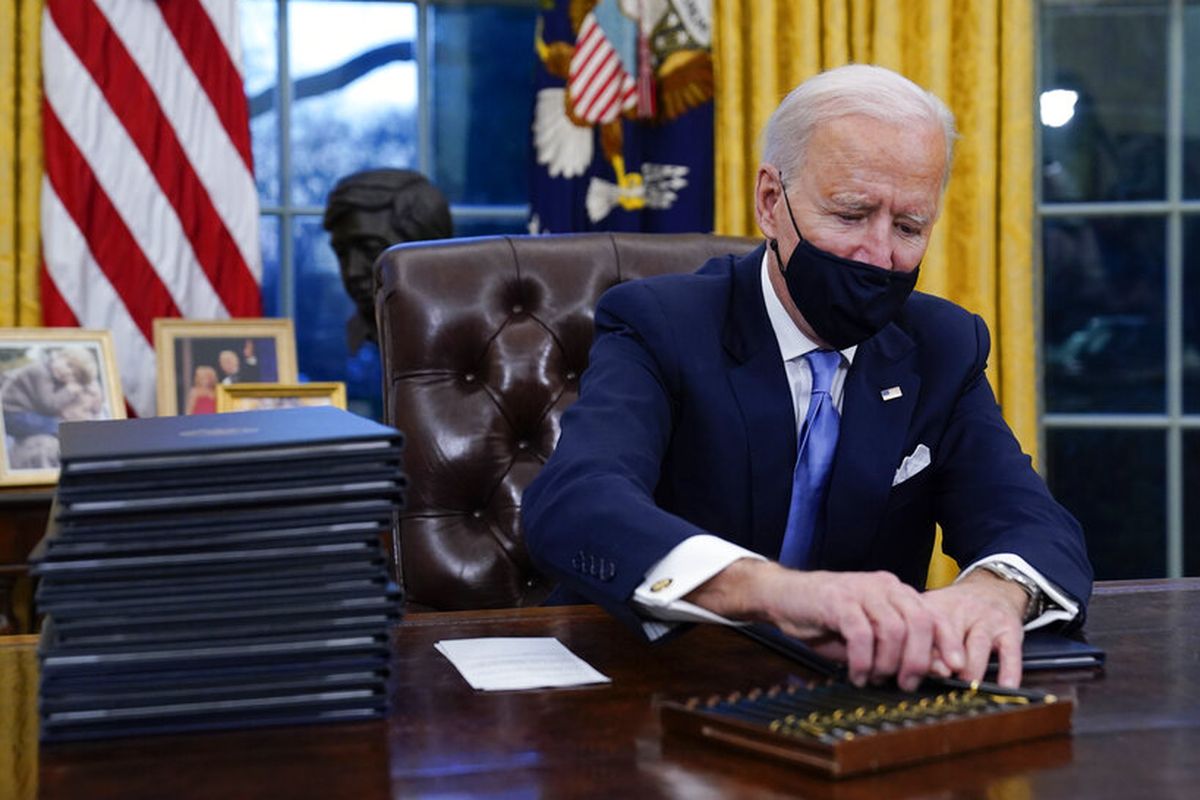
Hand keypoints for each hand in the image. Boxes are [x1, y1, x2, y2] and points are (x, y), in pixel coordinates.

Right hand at [687, 560, 960, 691]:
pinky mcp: (837, 600)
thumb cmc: (826, 619)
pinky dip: (862, 661)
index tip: (955, 670)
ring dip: (888, 664)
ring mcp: (860, 590)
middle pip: (919, 623)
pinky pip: (861, 634)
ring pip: (893, 630)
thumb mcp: (868, 637)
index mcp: (895, 592)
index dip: (947, 643)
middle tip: (906, 684)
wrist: (783, 596)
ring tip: (874, 678)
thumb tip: (936, 670)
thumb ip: (899, 650)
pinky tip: (855, 674)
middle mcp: (883, 586)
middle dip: (918, 661)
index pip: (933, 615)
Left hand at [921, 569, 1027, 687]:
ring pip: (978, 642)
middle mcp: (962, 610)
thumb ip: (923, 640)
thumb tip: (911, 669)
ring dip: (972, 665)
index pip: (924, 626)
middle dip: (944, 655)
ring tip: (967, 683)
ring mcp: (987, 620)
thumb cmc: (956, 608)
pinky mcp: (1010, 629)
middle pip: (950, 633)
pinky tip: (1005, 686)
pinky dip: (1009, 670)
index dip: (920, 647)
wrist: (991, 586)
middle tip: (940, 674)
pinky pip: (1011, 651)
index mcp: (937, 606)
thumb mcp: (935, 612)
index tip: (916, 666)